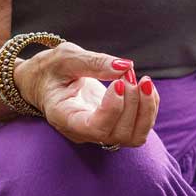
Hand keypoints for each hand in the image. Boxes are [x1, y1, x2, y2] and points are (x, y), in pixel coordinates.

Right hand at [12, 41, 158, 146]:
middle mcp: (83, 132)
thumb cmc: (51, 70)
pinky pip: (140, 129)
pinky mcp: (113, 128)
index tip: (120, 81)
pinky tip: (144, 87)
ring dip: (146, 109)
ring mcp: (99, 133)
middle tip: (128, 73)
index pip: (94, 128)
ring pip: (133, 137)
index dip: (114, 109)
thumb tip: (126, 66)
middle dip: (133, 103)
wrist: (46, 82)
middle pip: (118, 134)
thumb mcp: (66, 57)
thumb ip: (94, 62)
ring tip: (143, 81)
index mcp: (64, 117)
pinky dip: (149, 108)